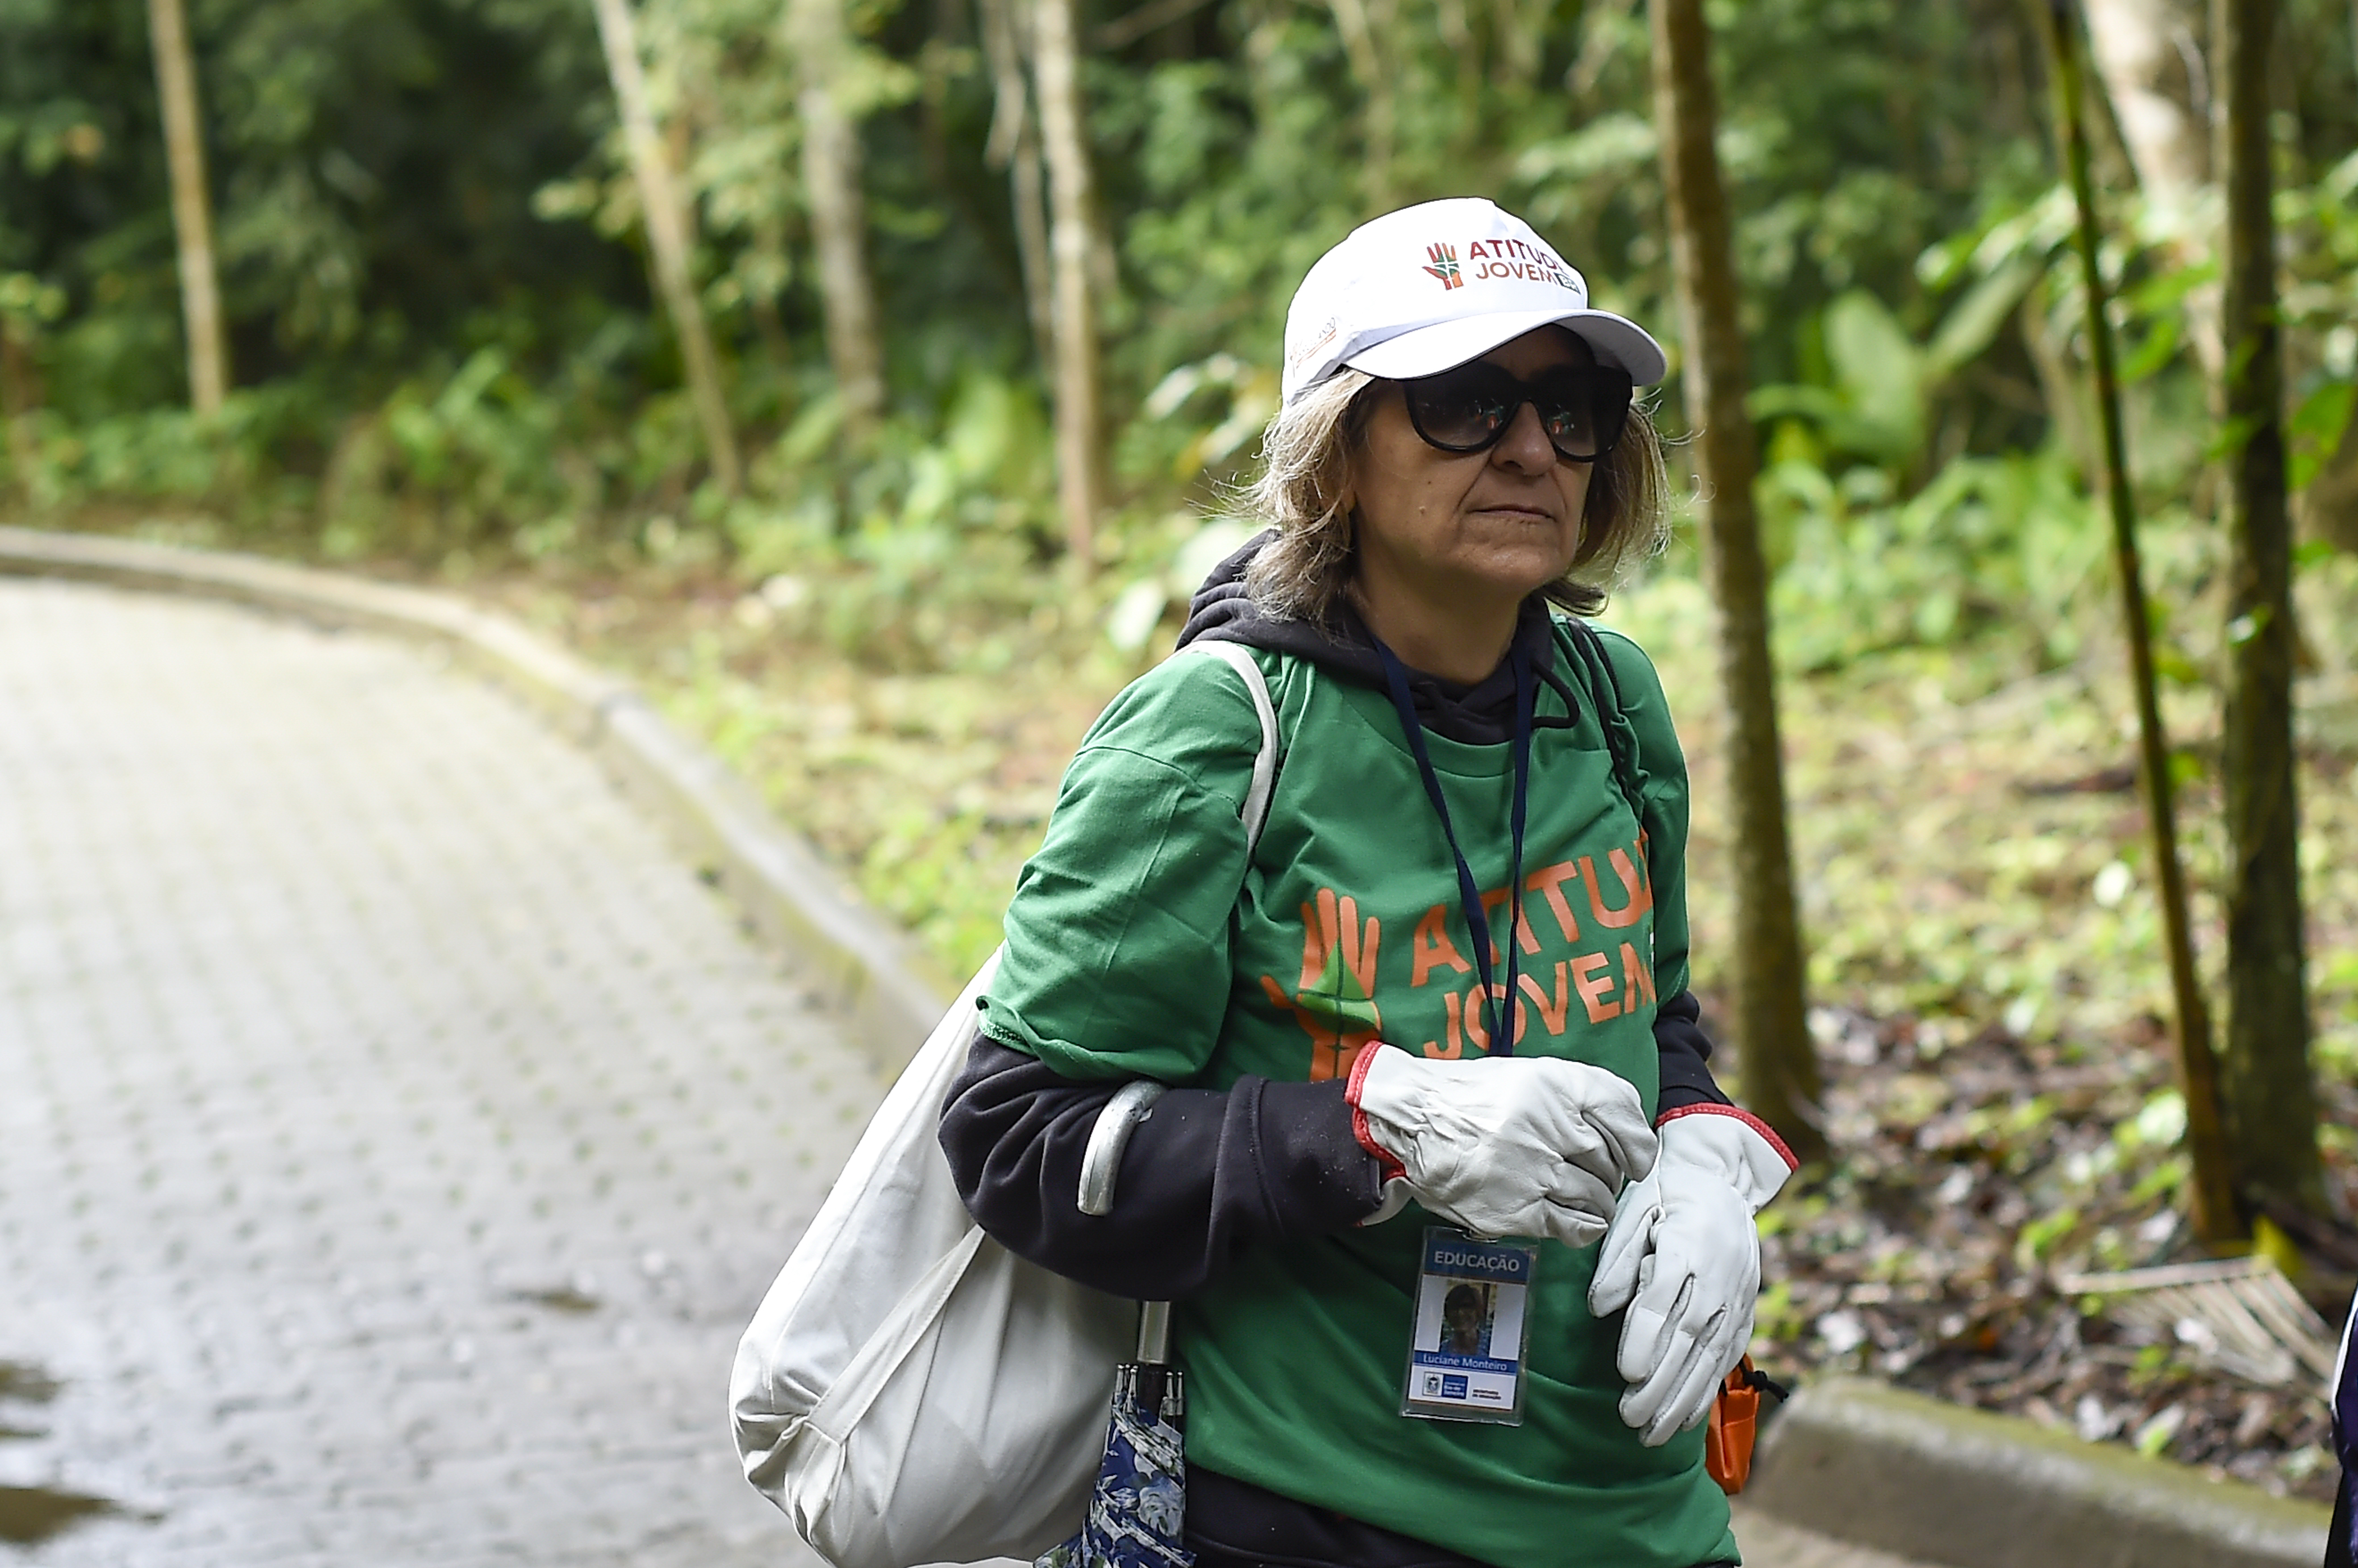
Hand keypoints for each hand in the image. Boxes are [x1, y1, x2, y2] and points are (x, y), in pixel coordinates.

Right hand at [1345, 1043, 1656, 1248]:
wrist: (1417, 1119)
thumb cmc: (1477, 1097)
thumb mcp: (1533, 1076)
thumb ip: (1581, 1095)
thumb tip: (1628, 1137)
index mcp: (1554, 1085)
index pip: (1621, 1110)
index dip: (1639, 1141)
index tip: (1637, 1157)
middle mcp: (1547, 1126)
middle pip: (1609, 1160)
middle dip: (1611, 1173)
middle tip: (1598, 1176)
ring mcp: (1531, 1171)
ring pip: (1595, 1196)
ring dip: (1598, 1201)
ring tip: (1585, 1198)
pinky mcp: (1515, 1210)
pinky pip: (1572, 1226)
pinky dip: (1585, 1226)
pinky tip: (1579, 1220)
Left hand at [1587, 1108, 1795, 1445]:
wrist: (1722, 1181)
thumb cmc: (1667, 1194)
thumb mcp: (1636, 1210)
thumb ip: (1618, 1259)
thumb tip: (1598, 1307)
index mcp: (1686, 1248)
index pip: (1663, 1300)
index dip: (1645, 1338)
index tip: (1625, 1373)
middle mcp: (1716, 1279)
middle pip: (1687, 1338)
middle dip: (1660, 1384)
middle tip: (1630, 1418)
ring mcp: (1735, 1299)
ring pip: (1709, 1357)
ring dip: (1682, 1400)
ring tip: (1652, 1433)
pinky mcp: (1743, 1313)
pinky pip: (1725, 1358)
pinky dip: (1706, 1391)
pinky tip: (1685, 1419)